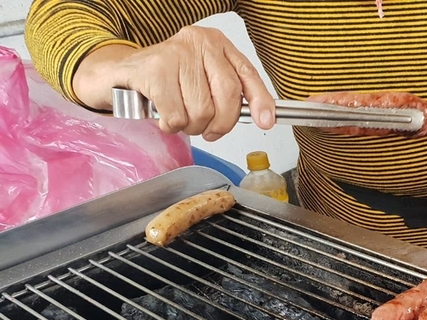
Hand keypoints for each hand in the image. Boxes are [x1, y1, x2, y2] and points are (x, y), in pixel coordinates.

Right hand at [73, 26, 275, 140]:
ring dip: (191, 126)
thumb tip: (261, 117)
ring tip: (178, 115)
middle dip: (220, 124)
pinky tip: (162, 114)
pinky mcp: (153, 70)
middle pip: (228, 96)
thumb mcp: (202, 81)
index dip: (260, 100)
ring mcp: (175, 54)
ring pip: (202, 111)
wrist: (120, 76)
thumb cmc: (165, 81)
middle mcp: (198, 43)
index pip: (246, 74)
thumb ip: (228, 94)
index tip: (266, 121)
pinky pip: (177, 116)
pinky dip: (171, 125)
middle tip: (208, 130)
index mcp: (216, 44)